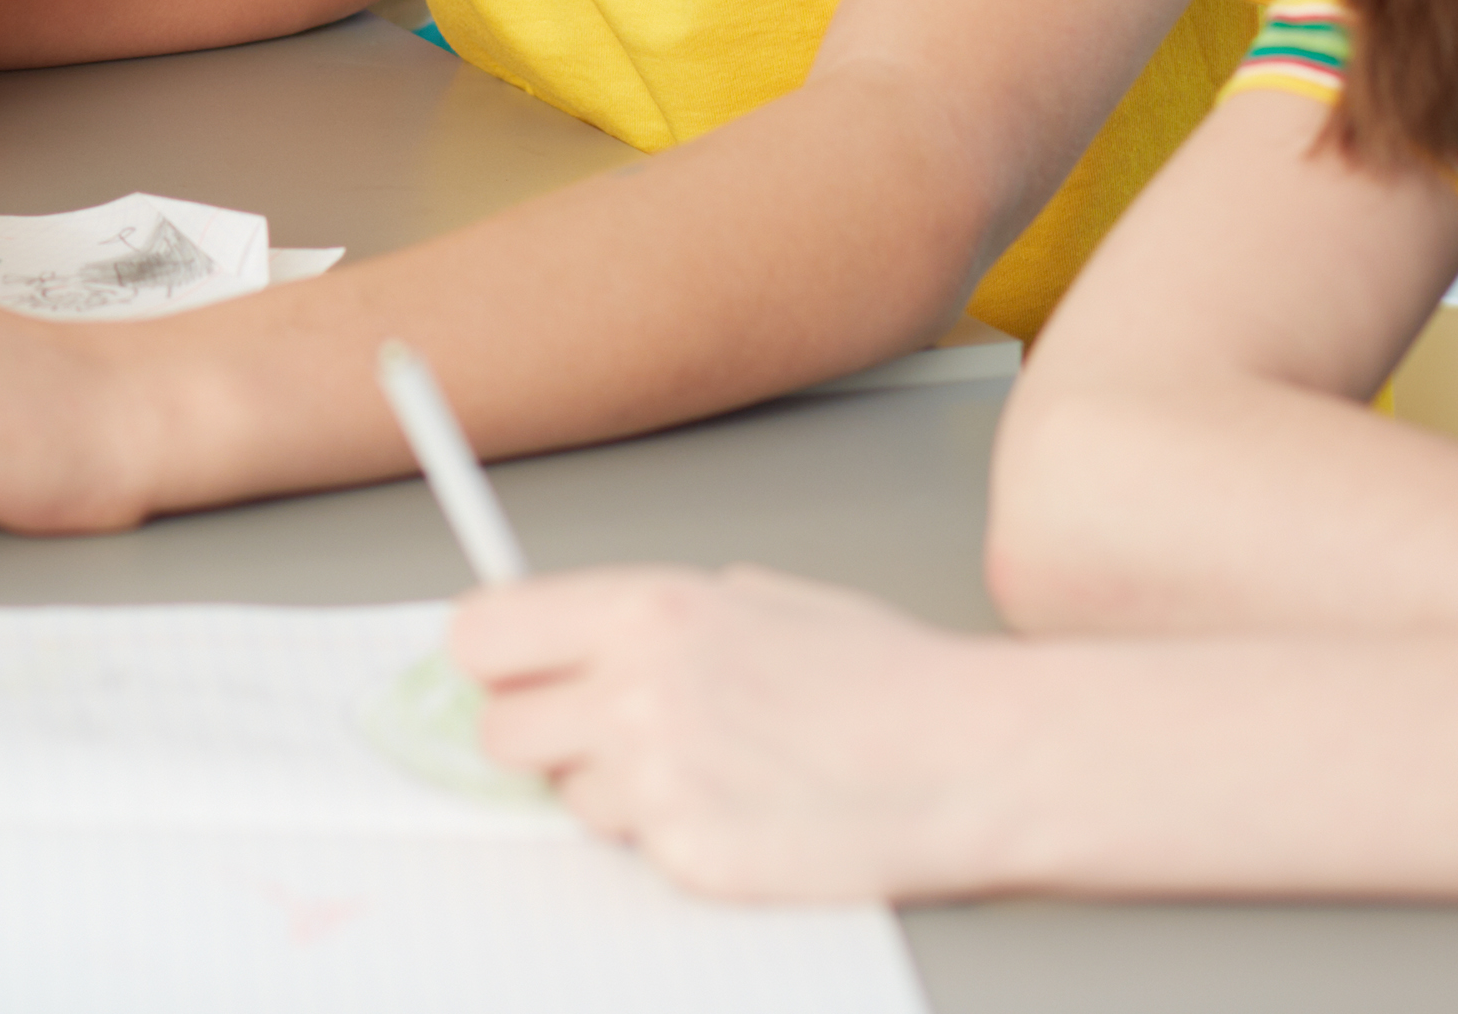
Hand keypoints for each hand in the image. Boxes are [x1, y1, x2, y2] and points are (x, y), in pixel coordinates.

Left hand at [452, 566, 1026, 902]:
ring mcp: (660, 784)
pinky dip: (678, 843)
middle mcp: (635, 692)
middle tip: (604, 734)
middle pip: (501, 732)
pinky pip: (640, 856)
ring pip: (572, 800)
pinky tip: (747, 814)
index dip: (494, 661)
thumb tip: (574, 633)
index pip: (481, 636)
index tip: (510, 672)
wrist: (976, 760)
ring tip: (715, 771)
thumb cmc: (889, 679)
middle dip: (544, 736)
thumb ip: (654, 617)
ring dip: (619, 794)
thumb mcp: (760, 598)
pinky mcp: (692, 860)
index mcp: (644, 611)